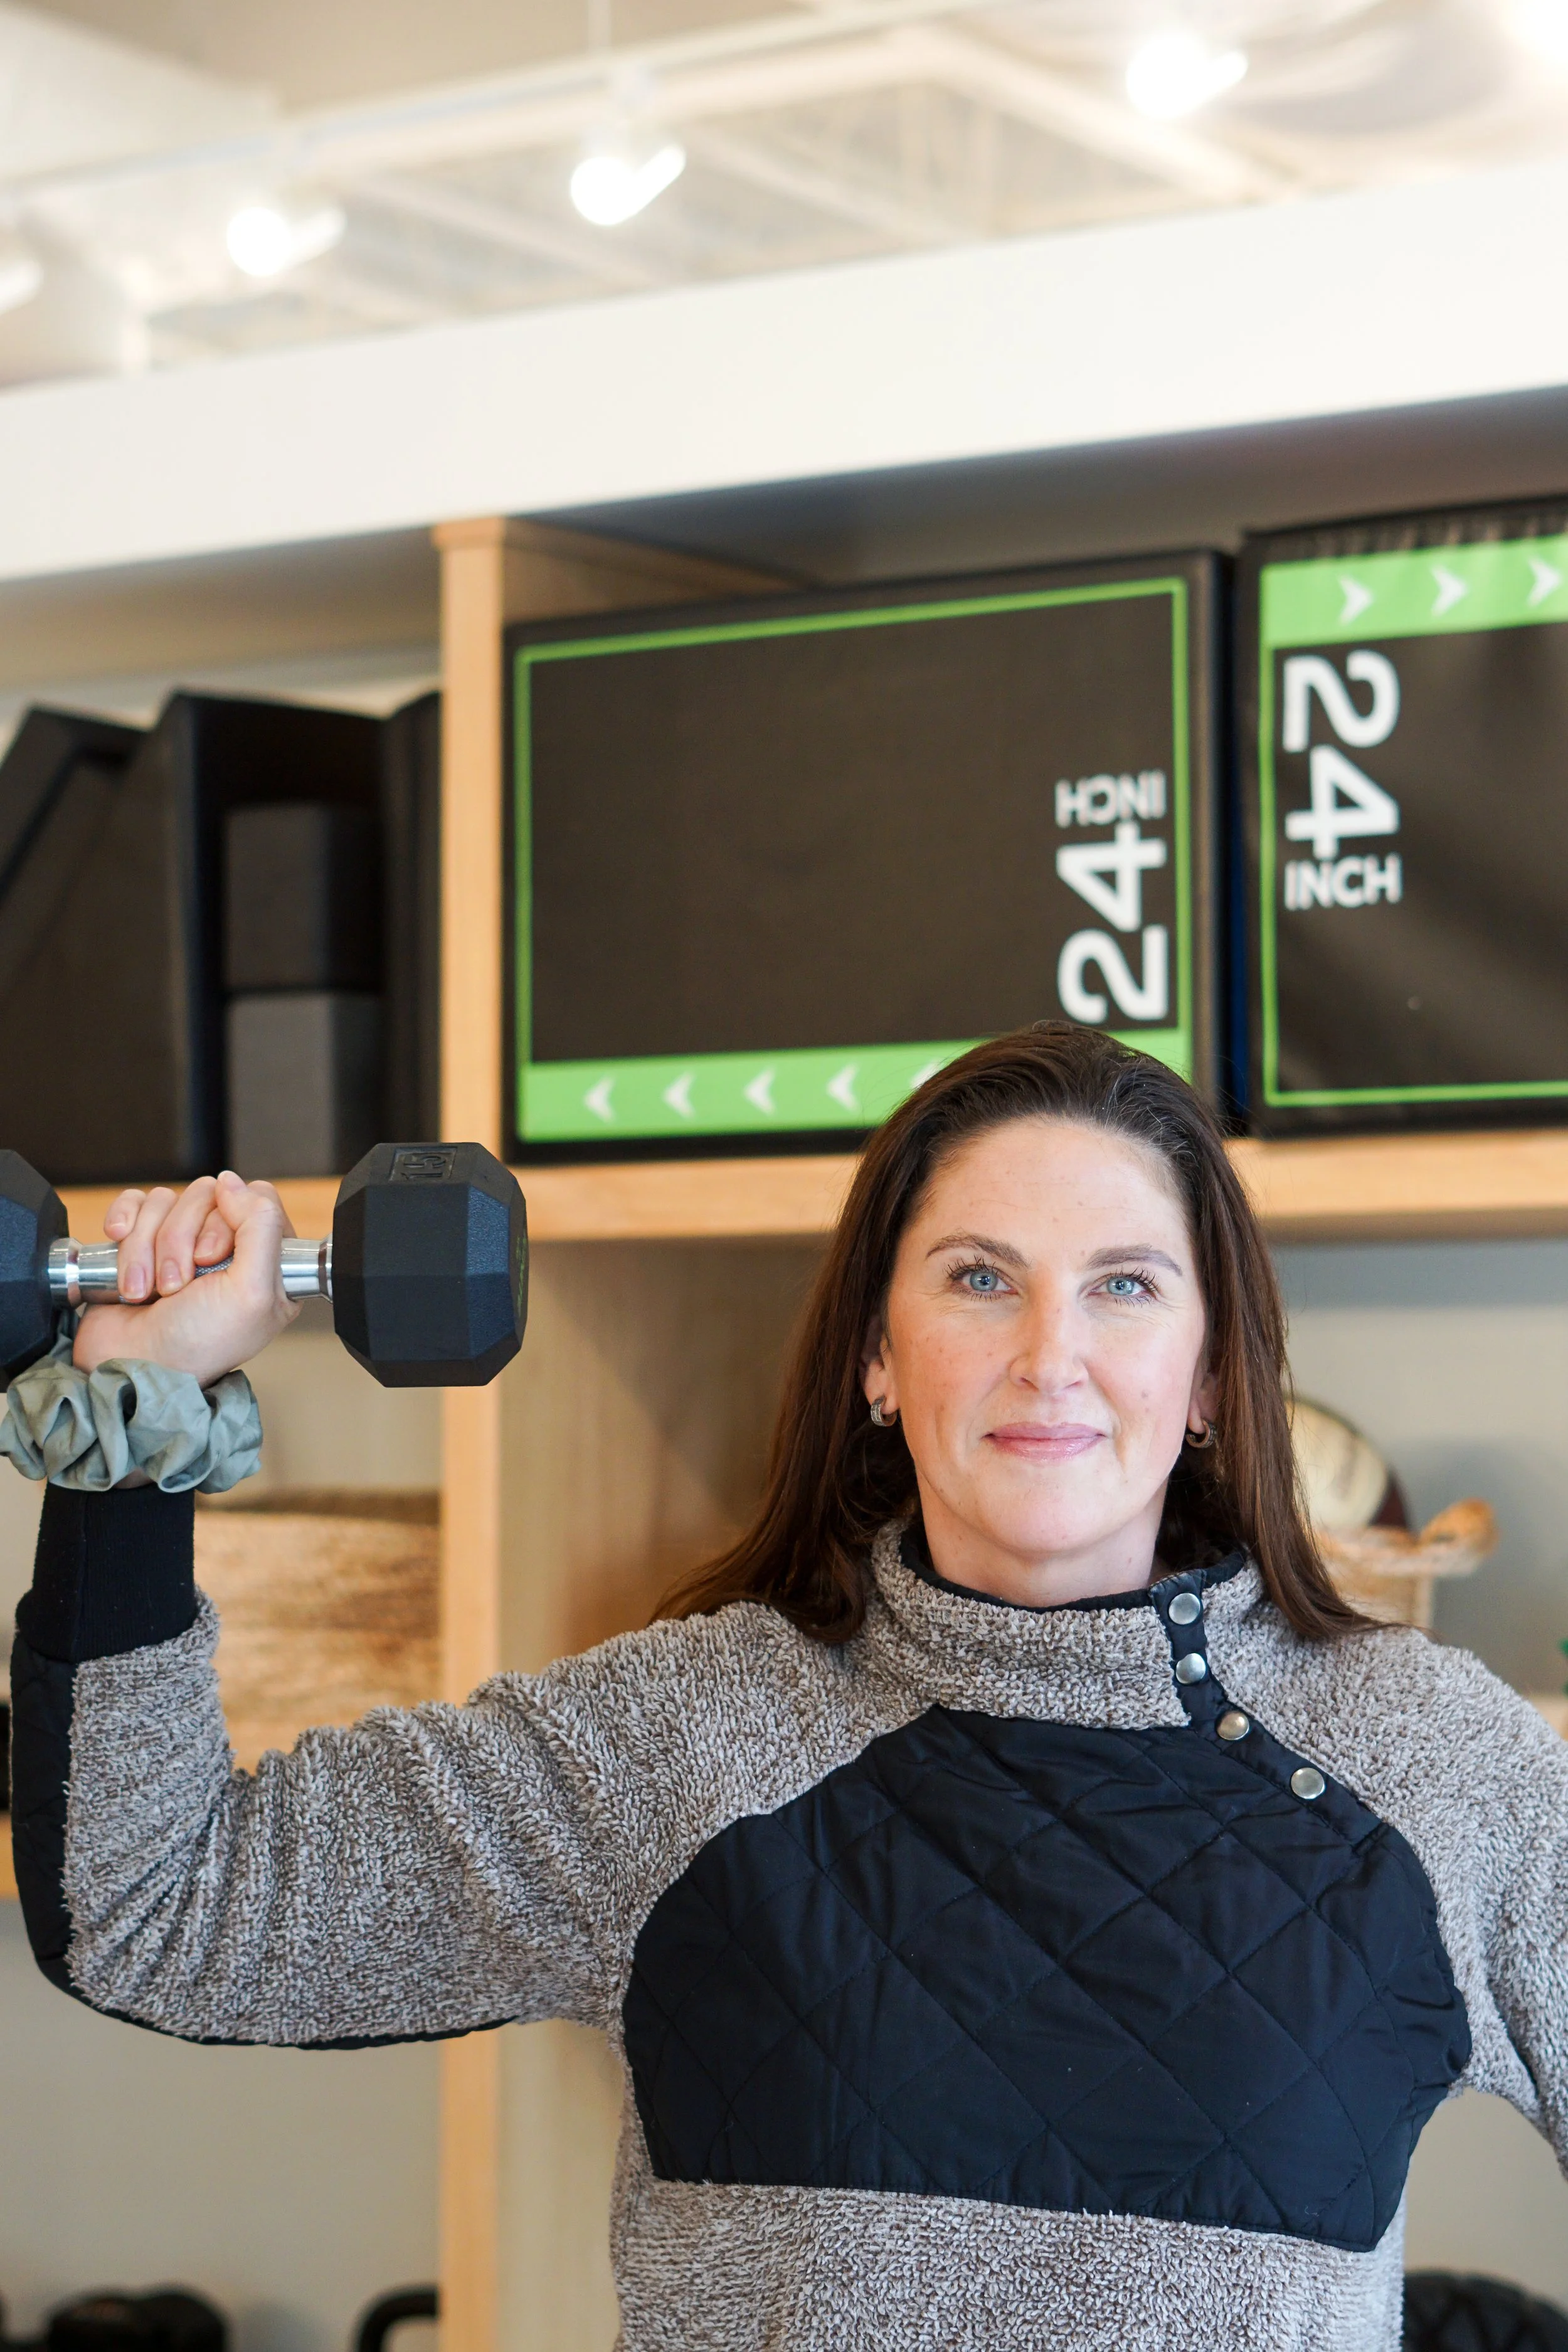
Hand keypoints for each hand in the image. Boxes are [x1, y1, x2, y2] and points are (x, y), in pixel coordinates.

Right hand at [72, 1171, 301, 1388]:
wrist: (129, 1366)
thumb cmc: (195, 1345)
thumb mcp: (252, 1293)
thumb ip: (261, 1228)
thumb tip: (233, 1182)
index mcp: (267, 1264)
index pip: (257, 1200)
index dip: (229, 1220)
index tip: (211, 1259)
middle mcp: (227, 1250)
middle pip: (207, 1196)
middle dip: (180, 1242)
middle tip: (175, 1285)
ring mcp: (182, 1244)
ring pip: (166, 1202)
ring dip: (147, 1248)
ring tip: (146, 1290)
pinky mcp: (141, 1241)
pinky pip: (135, 1204)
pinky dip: (125, 1228)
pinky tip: (121, 1252)